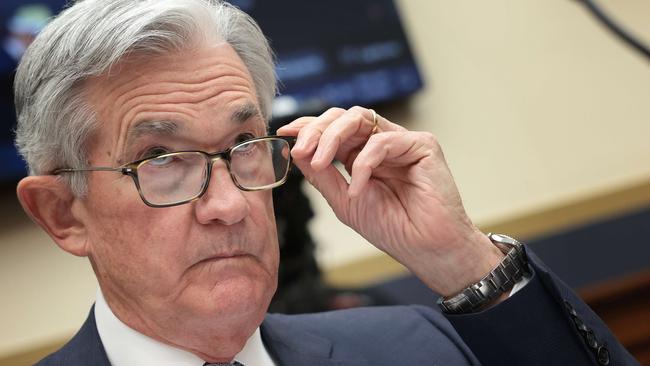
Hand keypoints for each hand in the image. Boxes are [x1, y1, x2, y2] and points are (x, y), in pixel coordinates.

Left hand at [277, 107, 503, 296]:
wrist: (425, 248)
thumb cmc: (392, 228)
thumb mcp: (344, 201)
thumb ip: (322, 175)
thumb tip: (296, 150)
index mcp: (363, 155)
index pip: (333, 130)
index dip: (309, 127)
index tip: (286, 133)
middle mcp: (382, 144)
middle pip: (344, 117)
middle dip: (317, 129)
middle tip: (301, 148)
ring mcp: (402, 142)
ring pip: (360, 118)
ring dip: (333, 136)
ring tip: (319, 162)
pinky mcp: (422, 145)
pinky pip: (384, 141)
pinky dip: (365, 163)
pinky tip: (358, 188)